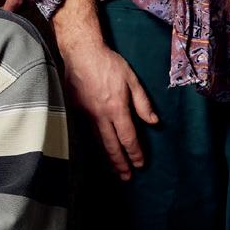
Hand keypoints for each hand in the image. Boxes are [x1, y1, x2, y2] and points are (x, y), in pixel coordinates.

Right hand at [62, 41, 157, 178]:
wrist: (81, 52)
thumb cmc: (108, 63)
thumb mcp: (132, 79)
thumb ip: (143, 103)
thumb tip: (154, 122)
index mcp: (116, 108)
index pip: (127, 137)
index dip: (134, 153)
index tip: (140, 164)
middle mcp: (100, 115)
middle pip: (111, 146)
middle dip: (120, 164)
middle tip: (126, 177)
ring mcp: (85, 114)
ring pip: (97, 142)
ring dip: (107, 158)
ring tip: (114, 170)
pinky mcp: (75, 110)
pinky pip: (87, 132)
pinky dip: (95, 145)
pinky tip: (99, 151)